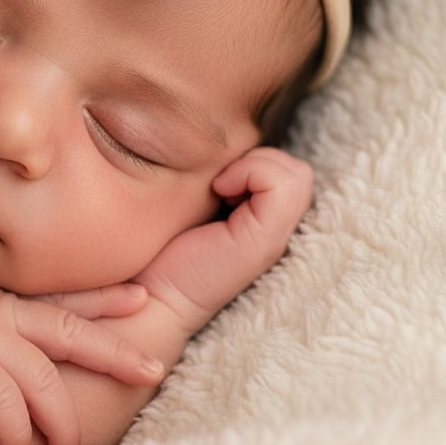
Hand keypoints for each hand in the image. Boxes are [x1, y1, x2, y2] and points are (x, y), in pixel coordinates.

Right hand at [0, 272, 162, 444]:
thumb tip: (2, 355)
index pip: (63, 298)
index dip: (104, 299)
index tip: (142, 296)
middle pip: (71, 331)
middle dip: (114, 351)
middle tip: (152, 369)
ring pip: (43, 380)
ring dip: (62, 423)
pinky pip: (2, 405)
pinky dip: (14, 432)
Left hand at [133, 147, 312, 336]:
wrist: (150, 292)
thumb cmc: (163, 247)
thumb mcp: (196, 201)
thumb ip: (221, 179)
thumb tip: (230, 151)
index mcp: (266, 223)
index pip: (287, 169)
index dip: (254, 161)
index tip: (217, 180)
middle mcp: (278, 232)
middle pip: (295, 169)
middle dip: (256, 162)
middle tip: (219, 184)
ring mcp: (276, 238)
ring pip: (295, 173)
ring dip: (254, 167)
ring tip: (221, 188)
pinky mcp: (265, 242)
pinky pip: (280, 181)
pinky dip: (250, 172)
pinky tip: (220, 191)